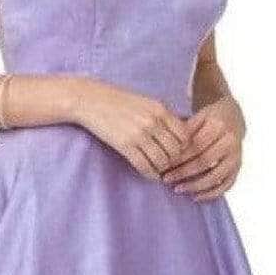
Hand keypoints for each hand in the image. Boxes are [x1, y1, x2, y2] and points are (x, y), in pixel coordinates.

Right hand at [74, 80, 192, 181]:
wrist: (91, 100)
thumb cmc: (119, 101)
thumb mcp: (146, 102)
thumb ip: (163, 116)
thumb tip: (180, 135)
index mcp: (160, 109)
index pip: (185, 135)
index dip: (184, 148)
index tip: (178, 153)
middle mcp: (153, 122)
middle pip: (176, 151)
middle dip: (174, 161)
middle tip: (170, 165)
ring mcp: (139, 134)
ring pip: (162, 161)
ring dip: (162, 169)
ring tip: (159, 169)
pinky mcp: (125, 145)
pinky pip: (144, 166)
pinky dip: (150, 173)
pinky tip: (150, 174)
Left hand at [160, 94, 245, 200]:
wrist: (232, 118)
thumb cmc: (209, 119)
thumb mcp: (197, 116)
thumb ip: (184, 130)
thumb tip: (166, 149)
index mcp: (219, 126)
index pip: (196, 145)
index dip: (179, 156)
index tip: (164, 164)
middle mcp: (230, 142)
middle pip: (204, 161)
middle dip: (183, 172)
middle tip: (166, 179)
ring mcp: (235, 157)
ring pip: (215, 176)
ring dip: (194, 185)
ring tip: (177, 189)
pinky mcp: (237, 169)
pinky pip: (225, 185)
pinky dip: (211, 194)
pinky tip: (195, 197)